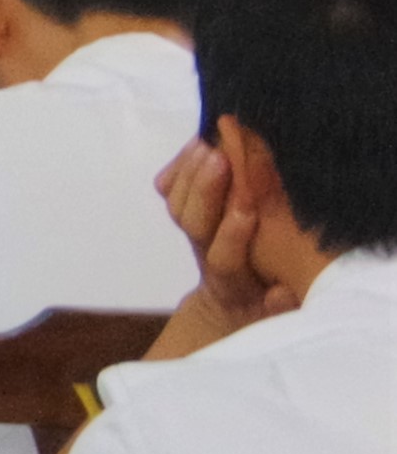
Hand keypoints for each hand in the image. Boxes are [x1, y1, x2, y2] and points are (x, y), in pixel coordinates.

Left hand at [160, 137, 305, 335]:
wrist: (232, 303)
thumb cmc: (269, 302)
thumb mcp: (284, 309)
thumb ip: (283, 303)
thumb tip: (280, 294)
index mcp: (231, 284)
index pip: (224, 258)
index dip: (233, 233)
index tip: (248, 206)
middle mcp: (205, 256)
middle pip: (193, 224)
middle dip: (205, 190)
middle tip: (222, 158)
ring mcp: (192, 235)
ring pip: (177, 204)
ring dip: (191, 172)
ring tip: (210, 143)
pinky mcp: (184, 215)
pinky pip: (169, 191)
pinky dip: (180, 166)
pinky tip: (200, 143)